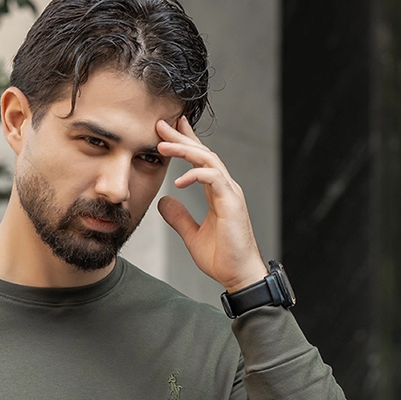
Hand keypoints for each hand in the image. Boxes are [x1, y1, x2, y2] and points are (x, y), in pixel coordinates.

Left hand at [155, 115, 268, 293]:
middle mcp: (225, 188)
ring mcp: (230, 193)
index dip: (186, 143)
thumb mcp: (192, 235)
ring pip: (208, 160)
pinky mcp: (232, 203)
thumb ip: (179, 217)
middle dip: (182, 137)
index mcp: (217, 193)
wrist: (239, 275)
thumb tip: (164, 201)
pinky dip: (195, 175)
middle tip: (161, 124)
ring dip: (185, 149)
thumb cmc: (222, 258)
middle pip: (203, 153)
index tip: (168, 130)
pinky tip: (177, 180)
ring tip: (162, 144)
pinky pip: (214, 179)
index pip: (201, 161)